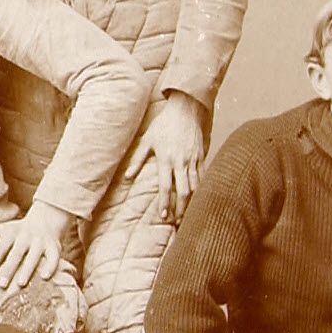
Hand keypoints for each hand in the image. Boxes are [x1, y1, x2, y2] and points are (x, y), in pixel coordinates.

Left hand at [0, 203, 72, 293]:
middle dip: (8, 269)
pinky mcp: (54, 246)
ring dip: (27, 270)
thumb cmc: (14, 233)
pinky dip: (50, 266)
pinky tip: (45, 277)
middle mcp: (25, 235)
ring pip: (34, 256)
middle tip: (1, 285)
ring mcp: (40, 241)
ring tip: (20, 284)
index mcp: (10, 232)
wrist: (43, 221)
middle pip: (16, 253)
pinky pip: (54, 257)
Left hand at [126, 93, 206, 223]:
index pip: (165, 187)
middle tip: (178, 222)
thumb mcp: (147, 140)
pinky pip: (204, 177)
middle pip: (183, 191)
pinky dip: (203, 190)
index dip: (164, 203)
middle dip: (181, 209)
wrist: (186, 109)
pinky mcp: (203, 156)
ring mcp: (194, 160)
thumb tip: (127, 177)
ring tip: (188, 216)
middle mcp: (181, 162)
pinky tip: (200, 200)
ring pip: (196, 187)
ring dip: (192, 203)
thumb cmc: (164, 124)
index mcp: (166, 159)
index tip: (163, 216)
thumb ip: (138, 160)